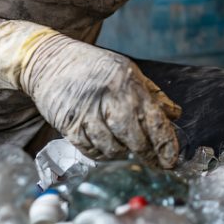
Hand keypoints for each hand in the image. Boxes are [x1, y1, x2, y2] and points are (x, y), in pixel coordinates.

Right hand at [0, 15, 181, 166]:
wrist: (49, 61)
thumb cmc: (92, 66)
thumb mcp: (127, 71)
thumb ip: (152, 94)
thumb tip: (175, 115)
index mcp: (127, 83)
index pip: (154, 120)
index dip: (166, 144)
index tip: (171, 160)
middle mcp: (109, 98)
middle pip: (136, 139)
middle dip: (147, 154)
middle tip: (153, 162)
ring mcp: (87, 113)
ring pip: (113, 149)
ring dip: (123, 153)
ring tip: (126, 147)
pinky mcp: (69, 126)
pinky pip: (91, 151)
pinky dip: (101, 153)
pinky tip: (106, 145)